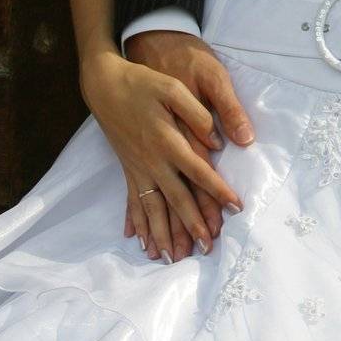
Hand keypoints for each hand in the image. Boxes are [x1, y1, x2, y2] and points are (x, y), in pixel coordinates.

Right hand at [80, 36, 250, 265]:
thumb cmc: (143, 83)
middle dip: (192, 224)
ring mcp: (138, 168)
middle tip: (207, 247)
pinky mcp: (128, 168)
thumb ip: (197, 115)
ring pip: (153, 207)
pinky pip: (133, 201)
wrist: (105, 85)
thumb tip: (216, 142)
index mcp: (168, 141)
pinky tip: (140, 240)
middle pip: (176, 198)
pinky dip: (138, 222)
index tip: (235, 208)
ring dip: (164, 233)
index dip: (218, 190)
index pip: (199, 172)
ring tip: (173, 257)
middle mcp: (152, 161)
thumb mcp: (173, 89)